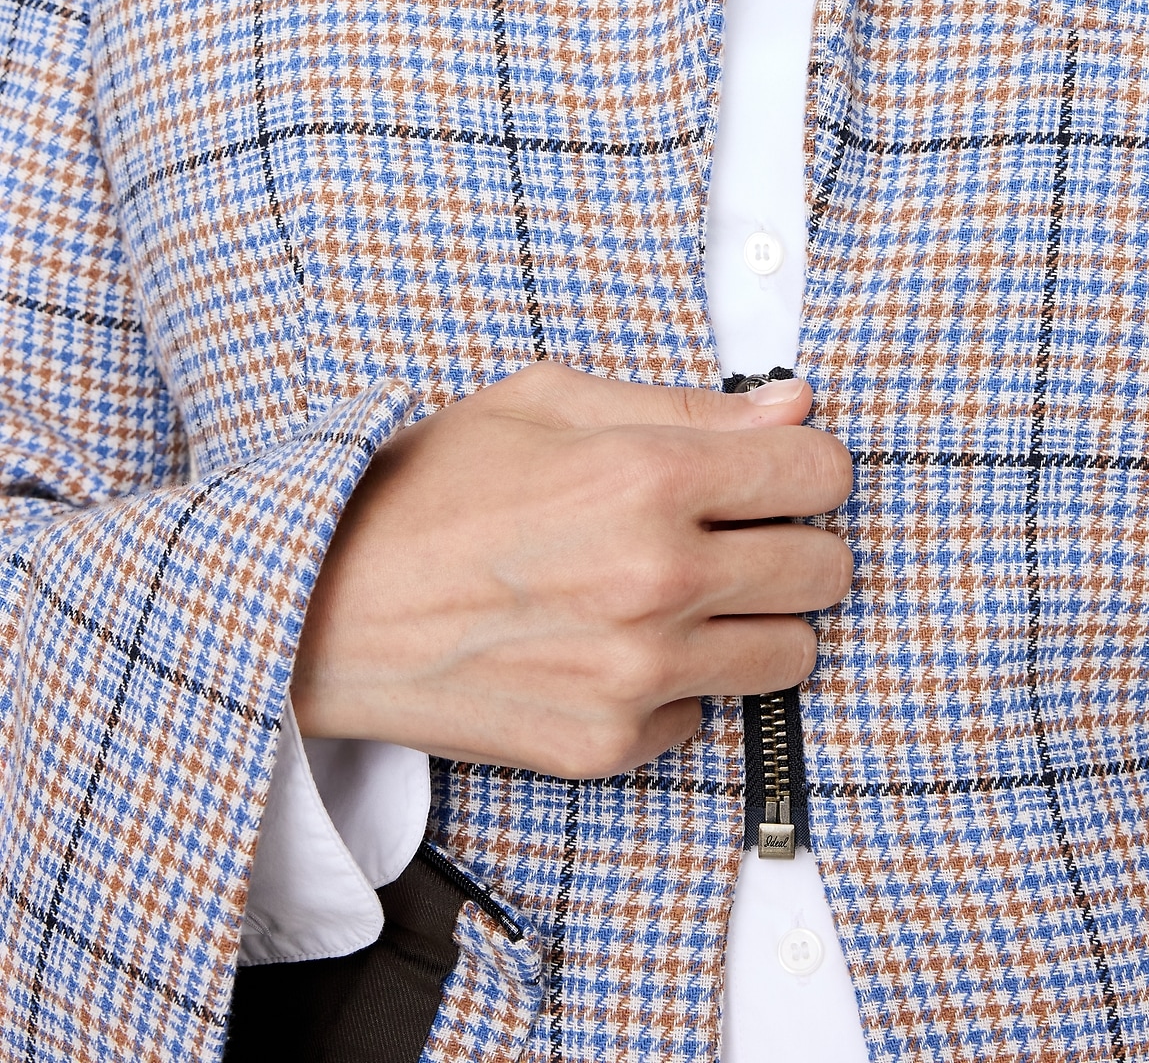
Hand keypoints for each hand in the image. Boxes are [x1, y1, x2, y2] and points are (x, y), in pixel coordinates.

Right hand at [291, 362, 853, 774]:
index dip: (809, 465)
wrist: (322, 607)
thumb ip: (685, 406)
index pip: (819, 473)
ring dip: (757, 620)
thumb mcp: (548, 402)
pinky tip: (616, 646)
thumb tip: (794, 404)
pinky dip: (680, 683)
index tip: (782, 470)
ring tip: (688, 593)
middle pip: (826, 572)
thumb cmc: (428, 489)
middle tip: (742, 533)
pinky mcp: (609, 746)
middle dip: (798, 543)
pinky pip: (707, 714)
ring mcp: (638, 675)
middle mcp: (659, 582)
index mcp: (649, 478)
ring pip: (793, 655)